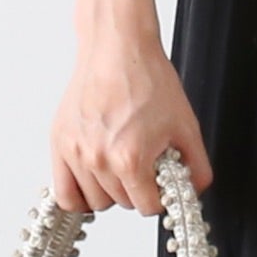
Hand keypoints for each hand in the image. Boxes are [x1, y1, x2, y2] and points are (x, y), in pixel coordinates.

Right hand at [51, 38, 213, 216]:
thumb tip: (195, 189)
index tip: (159, 186)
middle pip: (121, 204)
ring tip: (119, 168)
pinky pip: (63, 192)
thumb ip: (196, 166)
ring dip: (109, 192)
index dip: (159, 197)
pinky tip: (92, 183)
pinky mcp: (60, 144)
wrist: (117, 49)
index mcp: (130, 158)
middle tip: (142, 167)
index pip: (147, 207)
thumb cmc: (146, 79)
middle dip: (136, 190)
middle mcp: (98, 158)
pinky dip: (78, 195)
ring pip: (94, 202)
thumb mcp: (185, 126)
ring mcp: (76, 152)